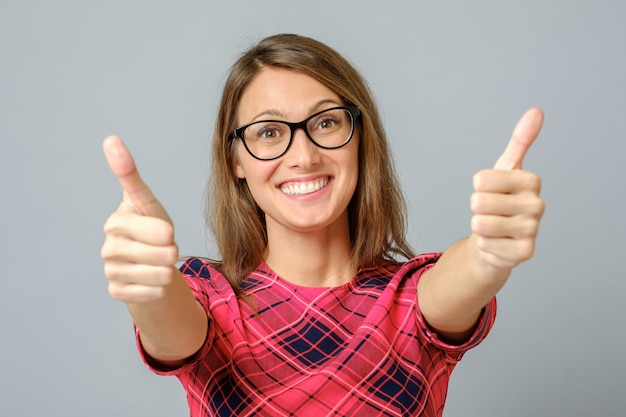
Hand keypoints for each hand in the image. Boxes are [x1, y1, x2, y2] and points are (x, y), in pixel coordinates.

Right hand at [101, 136, 178, 302]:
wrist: (146, 263)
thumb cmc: (148, 228)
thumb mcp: (146, 201)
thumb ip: (129, 173)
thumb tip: (110, 139)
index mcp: (115, 222)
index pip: (162, 231)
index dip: (169, 233)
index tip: (162, 231)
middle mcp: (108, 248)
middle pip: (164, 254)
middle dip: (171, 252)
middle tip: (162, 248)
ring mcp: (111, 272)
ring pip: (162, 275)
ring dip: (167, 270)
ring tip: (157, 263)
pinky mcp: (117, 293)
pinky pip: (155, 293)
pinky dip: (160, 288)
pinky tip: (151, 280)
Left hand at [470, 108, 545, 270]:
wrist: (498, 236)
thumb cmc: (500, 200)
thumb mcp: (505, 168)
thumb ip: (520, 141)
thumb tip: (536, 111)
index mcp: (530, 181)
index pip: (481, 179)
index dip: (478, 187)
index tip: (489, 189)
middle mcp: (537, 205)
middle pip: (479, 202)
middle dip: (476, 208)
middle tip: (490, 211)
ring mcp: (533, 230)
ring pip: (481, 224)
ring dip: (479, 227)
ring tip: (492, 226)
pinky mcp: (525, 253)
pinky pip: (487, 245)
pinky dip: (485, 245)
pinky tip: (497, 242)